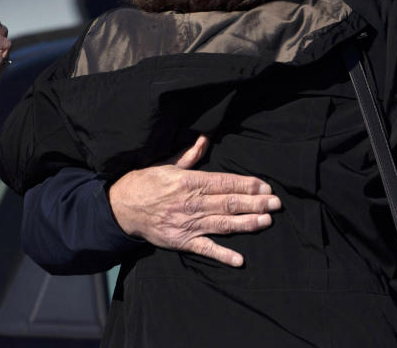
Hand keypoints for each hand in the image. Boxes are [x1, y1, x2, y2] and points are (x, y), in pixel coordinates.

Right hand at [107, 134, 281, 266]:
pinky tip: (239, 259)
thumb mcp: (167, 164)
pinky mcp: (181, 241)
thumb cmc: (146, 182)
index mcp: (190, 182)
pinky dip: (222, 254)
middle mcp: (191, 203)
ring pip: (222, 224)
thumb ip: (190, 155)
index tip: (265, 186)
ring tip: (266, 222)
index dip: (246, 185)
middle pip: (228, 203)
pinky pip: (204, 249)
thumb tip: (205, 138)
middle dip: (255, 203)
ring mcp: (187, 224)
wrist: (120, 208)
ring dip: (246, 223)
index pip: (224, 183)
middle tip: (276, 203)